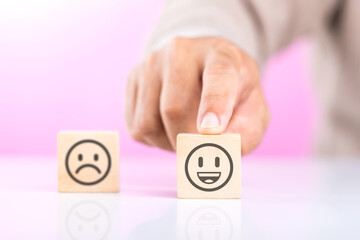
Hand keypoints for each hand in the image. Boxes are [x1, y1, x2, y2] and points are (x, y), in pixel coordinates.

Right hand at [125, 37, 269, 154]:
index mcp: (221, 55)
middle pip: (174, 109)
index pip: (217, 77)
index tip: (211, 130)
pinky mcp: (133, 79)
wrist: (201, 67)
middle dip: (188, 141)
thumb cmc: (230, 92)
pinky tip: (169, 127)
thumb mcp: (252, 108)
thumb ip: (246, 132)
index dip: (213, 105)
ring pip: (149, 122)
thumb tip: (223, 151)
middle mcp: (181, 52)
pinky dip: (155, 139)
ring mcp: (151, 63)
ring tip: (186, 133)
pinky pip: (136, 127)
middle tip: (202, 148)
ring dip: (169, 143)